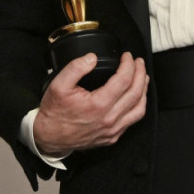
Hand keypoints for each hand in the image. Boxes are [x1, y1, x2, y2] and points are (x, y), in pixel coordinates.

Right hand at [33, 52, 148, 156]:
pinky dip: (138, 106)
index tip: (127, 56)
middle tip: (138, 62)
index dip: (129, 65)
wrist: (49, 138)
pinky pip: (132, 121)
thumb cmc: (54, 112)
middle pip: (136, 93)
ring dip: (144, 91)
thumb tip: (92, 58)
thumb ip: (75, 68)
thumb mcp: (59, 85)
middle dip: (140, 74)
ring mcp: (112, 131)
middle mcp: (109, 119)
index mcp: (99, 105)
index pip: (124, 80)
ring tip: (143, 77)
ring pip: (139, 109)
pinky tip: (135, 97)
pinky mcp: (112, 137)